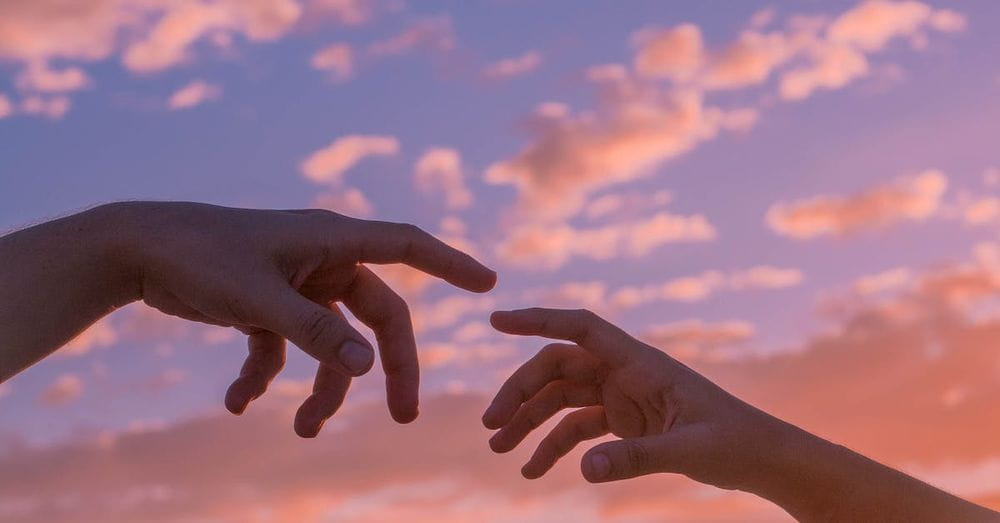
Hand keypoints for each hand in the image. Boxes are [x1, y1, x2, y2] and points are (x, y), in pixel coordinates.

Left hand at [118, 202, 495, 435]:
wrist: (135, 248)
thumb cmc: (199, 257)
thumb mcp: (259, 298)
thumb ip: (315, 333)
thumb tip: (368, 367)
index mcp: (331, 241)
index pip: (408, 246)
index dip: (451, 264)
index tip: (488, 284)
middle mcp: (322, 261)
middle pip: (377, 317)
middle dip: (388, 368)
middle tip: (404, 415)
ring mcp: (295, 285)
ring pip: (332, 344)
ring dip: (322, 389)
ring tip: (302, 430)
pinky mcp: (265, 305)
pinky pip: (283, 350)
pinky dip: (266, 378)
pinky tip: (237, 402)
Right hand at [483, 308, 781, 488]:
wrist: (762, 459)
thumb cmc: (735, 443)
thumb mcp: (689, 451)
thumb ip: (637, 458)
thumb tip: (583, 469)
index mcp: (641, 362)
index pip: (580, 328)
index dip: (537, 320)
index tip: (496, 320)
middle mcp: (626, 373)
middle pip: (558, 368)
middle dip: (521, 392)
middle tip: (490, 426)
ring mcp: (623, 397)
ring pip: (561, 399)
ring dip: (528, 421)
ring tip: (498, 449)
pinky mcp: (626, 422)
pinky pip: (578, 429)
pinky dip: (553, 447)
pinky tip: (532, 471)